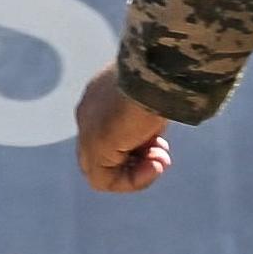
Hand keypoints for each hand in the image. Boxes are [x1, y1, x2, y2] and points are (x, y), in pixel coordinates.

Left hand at [74, 70, 173, 194]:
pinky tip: (155, 167)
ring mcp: (87, 128)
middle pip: (104, 152)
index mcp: (102, 94)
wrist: (158, 72)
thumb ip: (149, 112)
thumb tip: (156, 130)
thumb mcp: (158, 95)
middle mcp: (89, 111)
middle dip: (137, 161)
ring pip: (101, 169)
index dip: (139, 145)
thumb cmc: (165, 78)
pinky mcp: (93, 144)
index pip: (110, 131)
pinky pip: (102, 180)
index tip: (162, 142)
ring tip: (161, 162)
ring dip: (137, 173)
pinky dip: (132, 181)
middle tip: (162, 156)